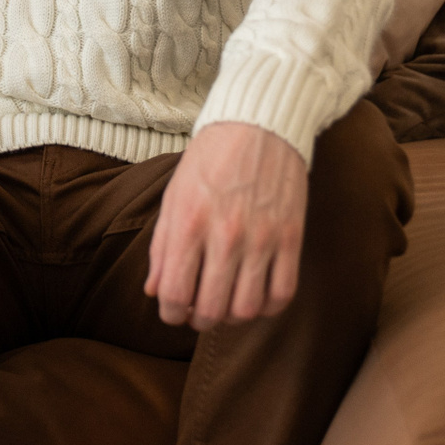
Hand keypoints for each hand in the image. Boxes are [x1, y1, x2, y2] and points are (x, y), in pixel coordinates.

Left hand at [144, 122, 306, 330]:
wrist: (259, 123)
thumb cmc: (210, 160)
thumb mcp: (174, 196)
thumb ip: (162, 246)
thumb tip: (153, 291)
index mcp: (189, 223)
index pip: (173, 293)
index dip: (169, 313)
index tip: (173, 311)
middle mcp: (225, 235)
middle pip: (210, 309)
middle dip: (198, 320)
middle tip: (198, 312)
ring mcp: (262, 238)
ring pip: (247, 309)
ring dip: (232, 317)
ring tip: (226, 304)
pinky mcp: (291, 237)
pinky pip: (282, 293)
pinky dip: (268, 307)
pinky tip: (256, 296)